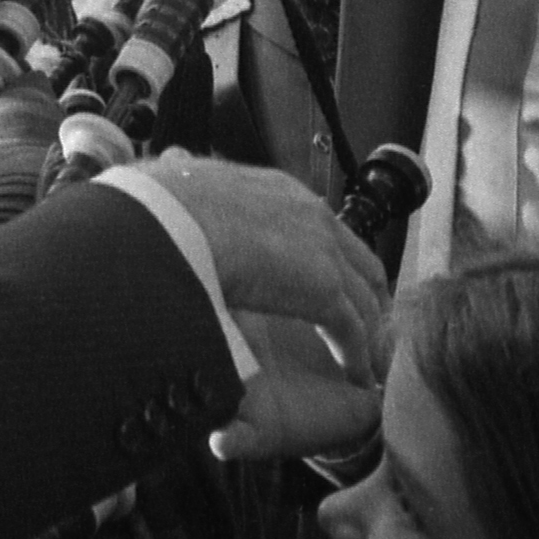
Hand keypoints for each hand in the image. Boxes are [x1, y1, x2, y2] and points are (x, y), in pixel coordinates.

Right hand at [125, 151, 389, 462]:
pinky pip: (351, 330)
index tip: (335, 281)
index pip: (324, 227)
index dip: (335, 259)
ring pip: (364, 300)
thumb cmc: (169, 201)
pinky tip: (355, 375)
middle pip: (362, 263)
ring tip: (368, 360)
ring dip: (369, 333)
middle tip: (368, 325)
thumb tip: (174, 163)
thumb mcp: (188, 183)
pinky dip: (356, 356)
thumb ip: (192, 181)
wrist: (179, 215)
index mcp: (281, 191)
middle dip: (369, 295)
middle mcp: (314, 217)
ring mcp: (324, 253)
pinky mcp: (323, 290)